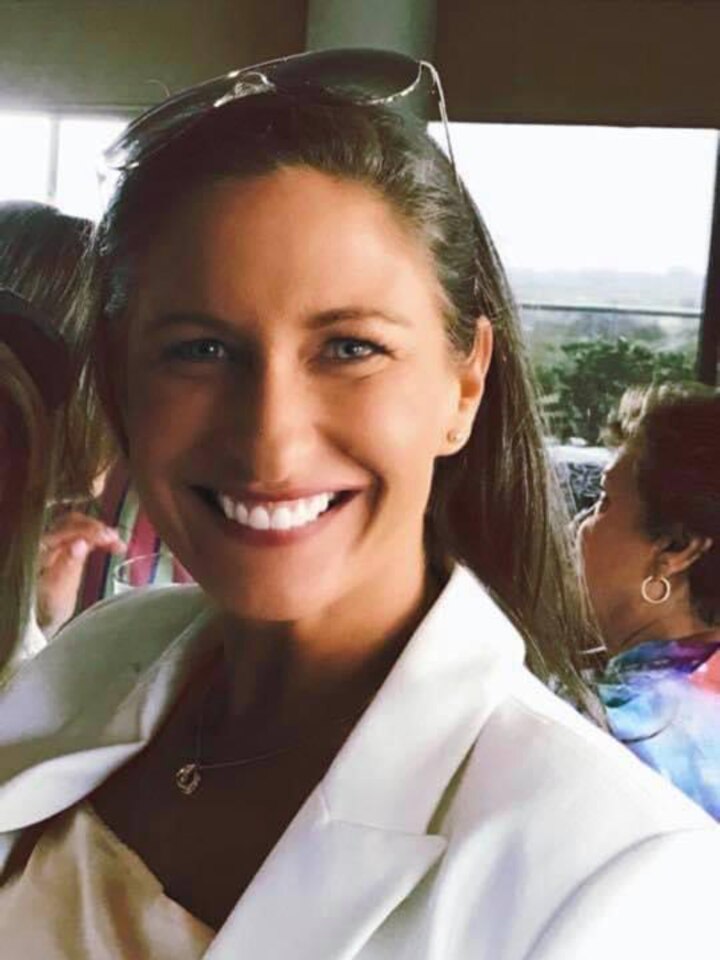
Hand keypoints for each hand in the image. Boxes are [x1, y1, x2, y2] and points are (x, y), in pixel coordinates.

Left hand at [36, 512, 125, 638]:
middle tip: (115, 539)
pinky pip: (82, 535)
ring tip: (118, 542)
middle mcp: (45, 542)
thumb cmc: (47, 609)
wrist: (45, 621)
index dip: (90, 530)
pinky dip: (98, 537)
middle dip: (96, 528)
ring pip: (78, 526)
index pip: (67, 529)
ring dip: (99, 531)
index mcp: (39, 549)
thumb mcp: (57, 590)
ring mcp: (55, 544)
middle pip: (73, 522)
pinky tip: (113, 544)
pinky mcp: (66, 549)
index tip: (111, 537)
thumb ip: (67, 565)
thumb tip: (80, 543)